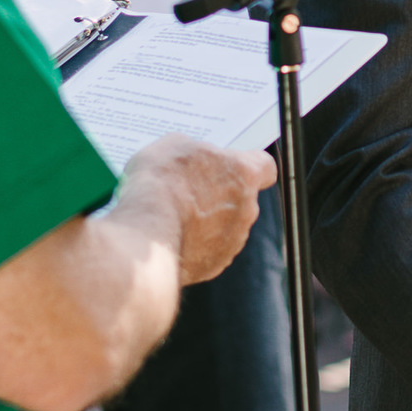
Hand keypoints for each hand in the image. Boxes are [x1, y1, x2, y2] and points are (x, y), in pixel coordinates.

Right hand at [120, 135, 275, 283]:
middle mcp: (247, 209)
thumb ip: (193, 150)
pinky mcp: (215, 264)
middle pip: (242, 199)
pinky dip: (194, 245)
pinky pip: (209, 250)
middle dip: (220, 195)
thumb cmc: (160, 185)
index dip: (247, 164)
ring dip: (207, 222)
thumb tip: (191, 157)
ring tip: (173, 216)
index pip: (265, 167)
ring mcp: (233, 240)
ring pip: (226, 227)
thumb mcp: (171, 146)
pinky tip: (170, 238)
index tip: (230, 166)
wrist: (146, 235)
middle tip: (189, 191)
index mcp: (244, 174)